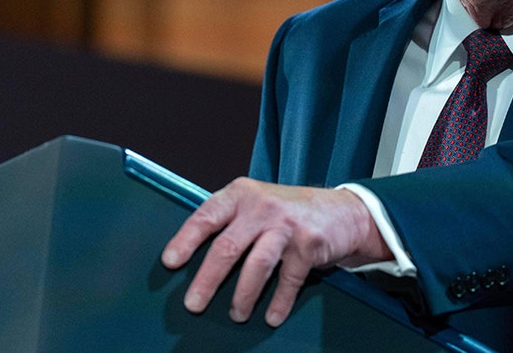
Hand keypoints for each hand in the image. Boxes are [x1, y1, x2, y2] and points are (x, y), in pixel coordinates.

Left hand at [161, 177, 390, 326]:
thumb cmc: (288, 212)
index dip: (186, 240)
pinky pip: (288, 280)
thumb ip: (230, 220)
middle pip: (227, 247)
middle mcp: (262, 207)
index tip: (170, 262)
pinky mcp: (309, 245)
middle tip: (194, 304)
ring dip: (243, 296)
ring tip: (236, 315)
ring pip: (256, 266)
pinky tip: (272, 316)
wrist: (342, 211)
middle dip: (207, 280)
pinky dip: (279, 302)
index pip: (206, 216)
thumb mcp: (256, 203)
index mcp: (241, 194)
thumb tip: (192, 255)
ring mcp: (287, 226)